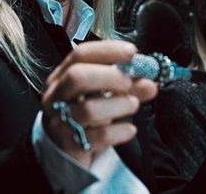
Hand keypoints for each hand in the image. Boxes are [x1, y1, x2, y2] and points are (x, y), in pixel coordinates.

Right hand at [40, 40, 157, 167]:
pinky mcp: (71, 146)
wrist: (65, 155)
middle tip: (130, 82)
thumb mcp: (102, 98)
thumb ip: (126, 88)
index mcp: (61, 78)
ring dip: (119, 104)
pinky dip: (120, 131)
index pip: (80, 55)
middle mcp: (56, 97)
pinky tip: (130, 129)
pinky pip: (100, 135)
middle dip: (110, 76)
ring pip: (90, 109)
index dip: (107, 51)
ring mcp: (60, 122)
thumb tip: (149, 82)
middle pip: (77, 77)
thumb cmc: (85, 119)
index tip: (132, 52)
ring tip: (133, 105)